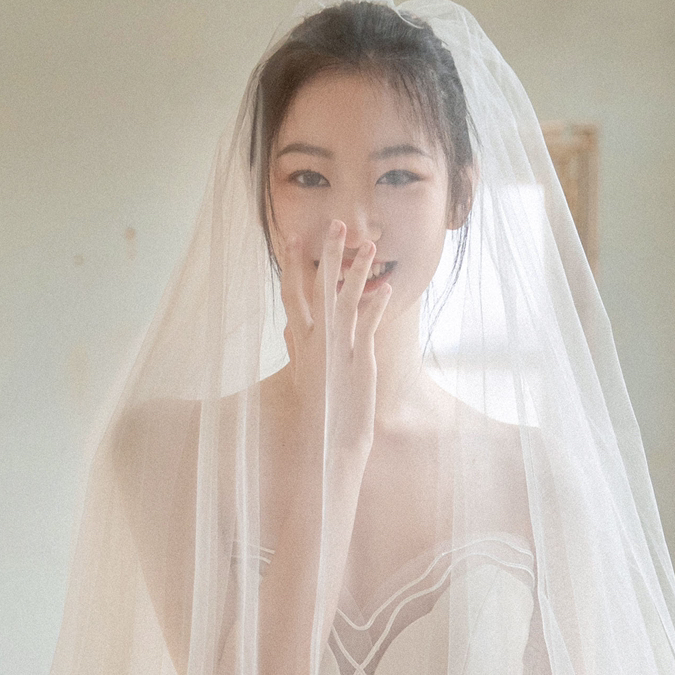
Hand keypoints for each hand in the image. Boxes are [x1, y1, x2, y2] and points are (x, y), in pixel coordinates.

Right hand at [279, 220, 391, 459]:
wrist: (326, 450)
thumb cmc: (318, 418)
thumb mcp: (303, 379)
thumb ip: (296, 350)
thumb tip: (287, 329)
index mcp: (301, 346)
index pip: (292, 296)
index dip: (293, 264)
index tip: (294, 237)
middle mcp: (315, 344)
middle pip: (316, 289)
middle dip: (326, 255)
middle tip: (336, 224)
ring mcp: (336, 352)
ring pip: (345, 300)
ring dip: (357, 271)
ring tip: (370, 245)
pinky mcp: (358, 363)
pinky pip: (367, 326)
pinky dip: (376, 306)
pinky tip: (386, 288)